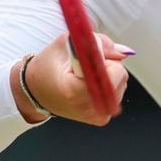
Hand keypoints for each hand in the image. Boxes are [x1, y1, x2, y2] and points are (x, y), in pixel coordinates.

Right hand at [11, 32, 130, 125]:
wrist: (36, 92)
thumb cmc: (47, 67)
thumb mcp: (67, 43)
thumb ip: (99, 42)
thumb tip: (123, 51)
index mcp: (75, 91)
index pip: (112, 74)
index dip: (106, 59)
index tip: (96, 54)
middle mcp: (88, 108)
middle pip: (120, 76)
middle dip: (108, 64)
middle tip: (87, 64)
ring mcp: (97, 116)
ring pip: (121, 82)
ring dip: (108, 74)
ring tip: (86, 75)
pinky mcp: (102, 118)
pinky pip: (117, 92)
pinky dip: (107, 84)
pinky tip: (90, 84)